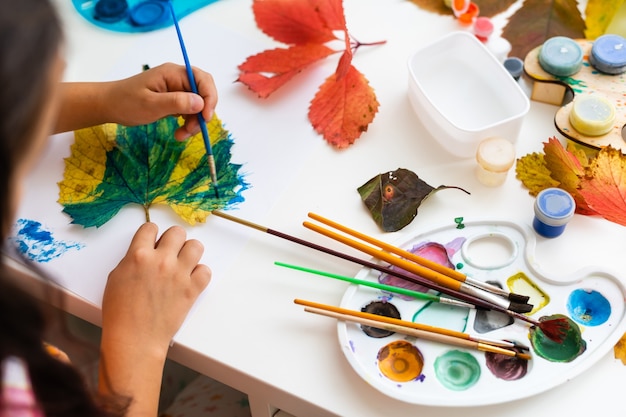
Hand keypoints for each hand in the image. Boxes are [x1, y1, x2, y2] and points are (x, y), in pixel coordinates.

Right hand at [98, 223, 210, 413]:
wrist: (135, 339)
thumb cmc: (120, 312)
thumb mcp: (116, 278)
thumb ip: (132, 260)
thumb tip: (144, 252)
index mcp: (138, 255)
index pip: (150, 228)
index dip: (151, 235)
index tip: (153, 243)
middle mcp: (161, 260)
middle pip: (178, 232)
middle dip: (173, 240)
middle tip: (169, 253)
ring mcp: (179, 274)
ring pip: (196, 246)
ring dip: (189, 253)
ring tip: (182, 265)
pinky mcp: (192, 289)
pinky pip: (206, 270)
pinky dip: (200, 274)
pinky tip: (189, 281)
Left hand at [103, 63, 217, 139]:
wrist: (109, 105)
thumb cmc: (126, 102)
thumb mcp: (151, 104)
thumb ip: (176, 102)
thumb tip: (201, 103)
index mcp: (173, 73)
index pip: (203, 80)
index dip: (210, 98)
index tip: (205, 118)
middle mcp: (178, 79)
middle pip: (204, 93)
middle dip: (203, 113)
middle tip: (192, 131)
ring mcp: (177, 89)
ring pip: (198, 105)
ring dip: (195, 122)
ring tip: (181, 135)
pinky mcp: (174, 100)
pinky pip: (189, 111)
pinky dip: (188, 123)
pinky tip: (179, 132)